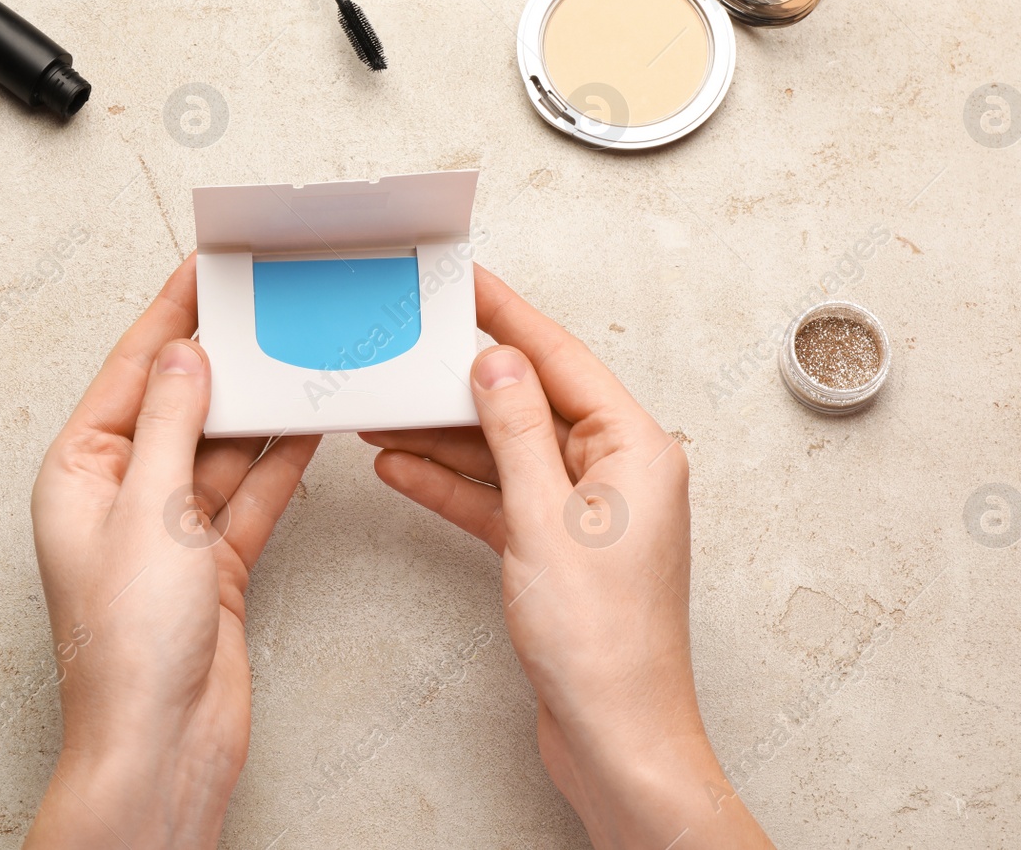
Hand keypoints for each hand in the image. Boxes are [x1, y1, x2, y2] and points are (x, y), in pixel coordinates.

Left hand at [26, 256, 319, 848]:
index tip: (204, 268)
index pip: (130, 372)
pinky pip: (251, 492)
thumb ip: (173, 423)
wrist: (163, 745)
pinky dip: (280, 460)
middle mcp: (122, 493)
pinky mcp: (215, 561)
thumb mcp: (149, 511)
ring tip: (298, 352)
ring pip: (223, 445)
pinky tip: (309, 422)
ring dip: (260, 406)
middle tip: (265, 304)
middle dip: (224, 357)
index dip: (168, 316)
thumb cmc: (127, 645)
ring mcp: (171, 529)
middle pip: (180, 402)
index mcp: (81, 473)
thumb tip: (185, 353)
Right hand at [363, 266, 772, 849]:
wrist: (614, 737)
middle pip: (530, 402)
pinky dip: (452, 485)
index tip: (466, 284)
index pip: (562, 360)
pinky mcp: (557, 549)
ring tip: (383, 412)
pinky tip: (402, 468)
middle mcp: (618, 472)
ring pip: (506, 451)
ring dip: (444, 436)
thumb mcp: (546, 520)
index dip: (508, 317)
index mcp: (637, 449)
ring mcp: (586, 512)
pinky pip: (498, 498)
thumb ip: (516, 432)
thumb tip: (496, 362)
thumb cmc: (604, 644)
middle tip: (407, 350)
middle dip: (462, 382)